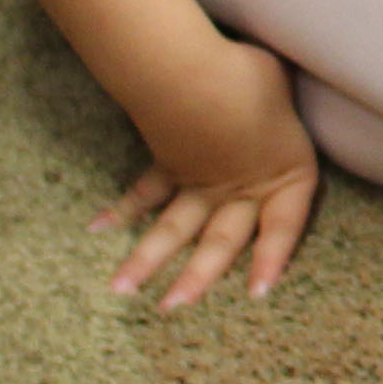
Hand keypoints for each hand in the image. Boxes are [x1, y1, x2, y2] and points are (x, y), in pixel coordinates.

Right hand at [94, 34, 318, 308]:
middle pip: (221, 242)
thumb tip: (266, 112)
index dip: (272, 259)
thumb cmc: (250, 79)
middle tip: (172, 309)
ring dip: (146, 260)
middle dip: (198, 278)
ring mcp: (200, 177)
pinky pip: (146, 191)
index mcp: (284, 173)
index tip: (257, 293)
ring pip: (173, 228)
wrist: (194, 74)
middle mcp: (240, 187)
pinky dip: (123, 208)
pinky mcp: (169, 160)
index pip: (285, 227)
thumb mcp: (282, 98)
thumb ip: (274, 120)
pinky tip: (97, 227)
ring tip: (119, 291)